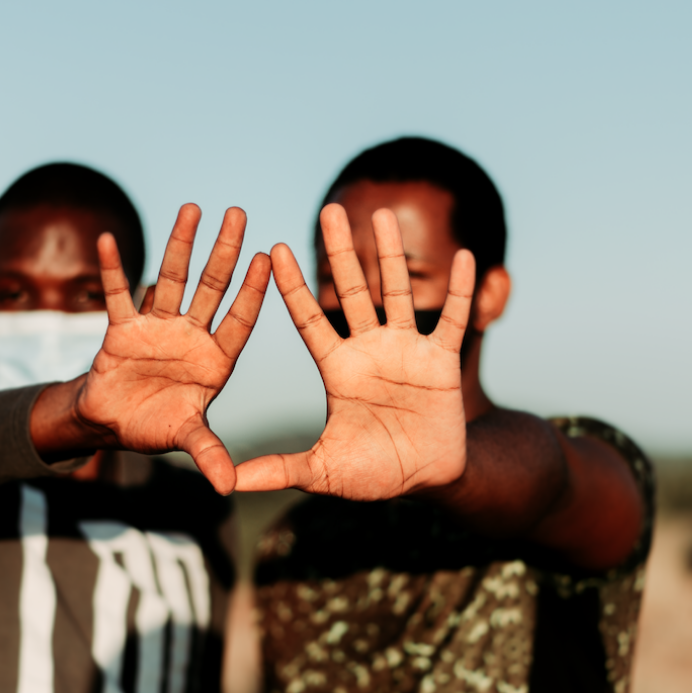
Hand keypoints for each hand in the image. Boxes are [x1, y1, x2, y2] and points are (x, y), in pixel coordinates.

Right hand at [32, 205, 271, 494]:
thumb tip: (228, 488)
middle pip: (211, 287)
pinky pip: (117, 294)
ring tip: (193, 207)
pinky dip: (112, 269)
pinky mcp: (122, 328)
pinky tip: (107, 238)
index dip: (252, 292)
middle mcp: (192, 336)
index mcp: (217, 359)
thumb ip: (207, 455)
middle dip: (224, 251)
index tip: (269, 258)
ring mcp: (159, 327)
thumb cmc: (158, 427)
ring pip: (172, 279)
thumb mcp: (186, 440)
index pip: (240, 319)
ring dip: (180, 244)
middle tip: (239, 213)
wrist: (115, 423)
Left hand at [233, 205, 475, 497]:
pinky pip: (454, 320)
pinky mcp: (442, 361)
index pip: (310, 319)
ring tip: (384, 214)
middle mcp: (370, 350)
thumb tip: (226, 482)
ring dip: (392, 255)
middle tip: (329, 209)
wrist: (426, 480)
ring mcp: (407, 351)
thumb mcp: (322, 471)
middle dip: (341, 252)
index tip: (274, 249)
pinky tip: (465, 256)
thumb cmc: (372, 474)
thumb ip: (279, 469)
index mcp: (338, 369)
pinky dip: (461, 291)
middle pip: (353, 291)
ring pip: (398, 293)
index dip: (293, 286)